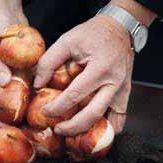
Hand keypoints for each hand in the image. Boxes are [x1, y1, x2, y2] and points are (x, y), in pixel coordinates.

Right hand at [0, 0, 26, 132]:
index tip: (5, 130)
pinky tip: (47, 111)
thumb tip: (3, 82)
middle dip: (9, 126)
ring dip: (24, 118)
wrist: (7, 12)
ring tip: (36, 130)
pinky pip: (29, 94)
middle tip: (24, 137)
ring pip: (15, 107)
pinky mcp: (23, 77)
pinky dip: (35, 104)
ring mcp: (9, 82)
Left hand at [33, 0, 156, 135]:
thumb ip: (49, 61)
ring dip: (90, 131)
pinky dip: (108, 128)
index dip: (58, 107)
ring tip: (73, 134)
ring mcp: (122, 90)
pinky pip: (120, 117)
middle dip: (73, 127)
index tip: (45, 112)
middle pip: (93, 114)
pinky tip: (94, 132)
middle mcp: (114, 82)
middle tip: (58, 129)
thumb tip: (37, 84)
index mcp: (99, 68)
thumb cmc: (93, 34)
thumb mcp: (67, 40)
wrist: (119, 29)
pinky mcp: (126, 93)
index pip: (75, 95)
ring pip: (108, 120)